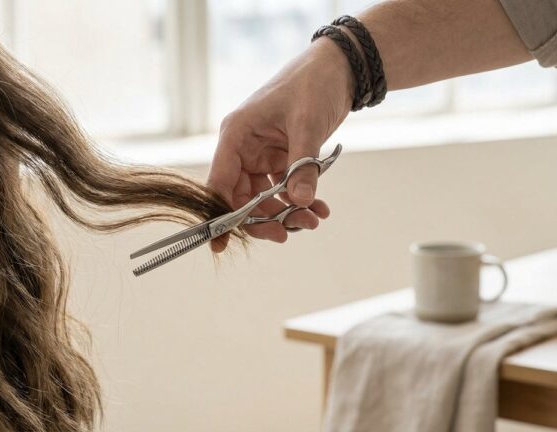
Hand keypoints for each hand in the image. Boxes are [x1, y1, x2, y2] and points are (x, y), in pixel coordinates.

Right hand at [207, 38, 354, 251]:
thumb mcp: (308, 126)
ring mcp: (262, 154)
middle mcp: (244, 147)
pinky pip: (283, 189)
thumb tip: (300, 204)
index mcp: (236, 135)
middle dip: (265, 218)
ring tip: (314, 220)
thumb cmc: (313, 85)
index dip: (218, 215)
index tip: (220, 244)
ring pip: (264, 197)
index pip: (219, 183)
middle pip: (241, 197)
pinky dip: (299, 201)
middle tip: (290, 231)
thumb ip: (302, 167)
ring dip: (286, 213)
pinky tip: (320, 209)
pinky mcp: (280, 157)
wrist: (338, 68)